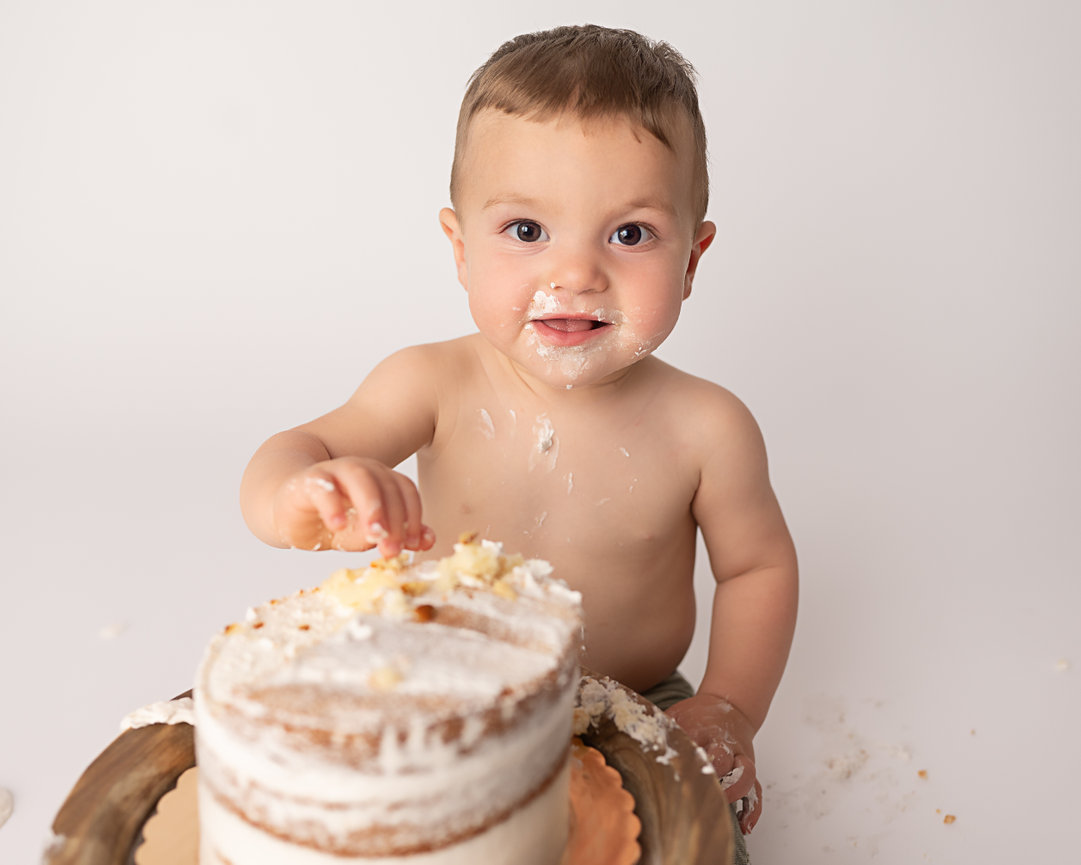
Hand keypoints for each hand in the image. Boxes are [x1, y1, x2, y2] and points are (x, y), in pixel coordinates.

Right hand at [271, 457, 434, 557]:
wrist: (288, 510)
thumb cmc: (333, 521)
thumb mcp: (366, 534)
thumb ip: (395, 533)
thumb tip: (429, 540)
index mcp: (381, 480)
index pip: (405, 491)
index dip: (414, 517)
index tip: (415, 545)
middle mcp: (362, 470)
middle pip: (386, 485)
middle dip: (394, 519)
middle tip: (392, 549)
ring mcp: (335, 471)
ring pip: (360, 477)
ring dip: (371, 505)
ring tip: (373, 534)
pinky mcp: (308, 481)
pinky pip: (323, 487)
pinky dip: (333, 505)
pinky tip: (337, 526)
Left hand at [666, 694, 762, 833]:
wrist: (728, 706)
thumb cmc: (697, 715)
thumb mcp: (677, 715)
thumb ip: (660, 730)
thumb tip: (630, 738)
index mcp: (703, 730)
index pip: (697, 742)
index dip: (690, 757)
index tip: (679, 768)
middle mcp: (725, 744)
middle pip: (723, 757)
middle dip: (714, 773)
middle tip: (700, 789)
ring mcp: (740, 758)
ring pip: (746, 774)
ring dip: (736, 790)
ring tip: (723, 805)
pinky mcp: (748, 771)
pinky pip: (756, 791)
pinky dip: (753, 809)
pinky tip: (745, 824)